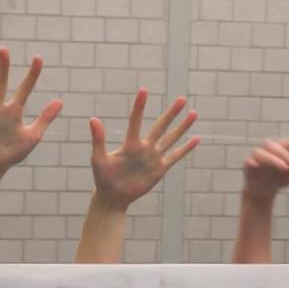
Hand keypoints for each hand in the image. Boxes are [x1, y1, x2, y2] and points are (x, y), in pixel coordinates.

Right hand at [0, 47, 61, 176]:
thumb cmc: (12, 152)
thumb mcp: (33, 135)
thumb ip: (45, 118)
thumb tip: (60, 101)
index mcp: (14, 111)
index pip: (25, 88)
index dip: (32, 74)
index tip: (38, 58)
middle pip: (1, 83)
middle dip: (3, 67)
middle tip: (3, 49)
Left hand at [90, 89, 199, 210]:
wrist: (113, 197)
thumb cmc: (103, 178)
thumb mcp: (98, 159)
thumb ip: (98, 139)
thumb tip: (93, 119)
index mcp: (130, 144)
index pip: (136, 122)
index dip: (140, 107)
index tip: (144, 90)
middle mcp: (144, 148)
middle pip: (160, 127)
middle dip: (171, 113)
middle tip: (182, 99)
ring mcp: (153, 158)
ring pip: (171, 139)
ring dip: (182, 127)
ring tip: (193, 113)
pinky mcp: (160, 169)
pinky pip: (175, 156)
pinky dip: (185, 148)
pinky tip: (196, 139)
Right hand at [242, 138, 288, 200]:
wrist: (262, 191)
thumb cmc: (280, 179)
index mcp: (282, 147)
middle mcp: (269, 148)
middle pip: (280, 147)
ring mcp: (257, 154)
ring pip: (266, 153)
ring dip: (276, 160)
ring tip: (285, 168)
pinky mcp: (248, 163)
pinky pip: (251, 161)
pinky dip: (256, 163)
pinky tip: (260, 166)